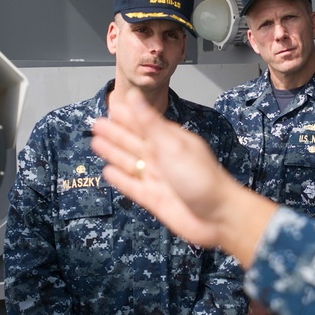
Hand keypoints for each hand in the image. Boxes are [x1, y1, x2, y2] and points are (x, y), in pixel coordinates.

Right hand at [90, 89, 276, 267]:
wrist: (218, 217)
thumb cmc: (200, 177)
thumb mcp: (172, 146)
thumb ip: (150, 123)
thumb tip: (135, 97)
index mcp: (171, 142)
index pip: (145, 124)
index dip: (128, 116)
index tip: (112, 106)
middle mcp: (164, 159)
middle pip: (135, 143)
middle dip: (116, 133)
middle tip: (96, 123)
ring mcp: (159, 179)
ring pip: (131, 163)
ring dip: (114, 153)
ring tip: (96, 143)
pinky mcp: (154, 200)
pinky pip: (132, 187)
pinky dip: (120, 179)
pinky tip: (108, 172)